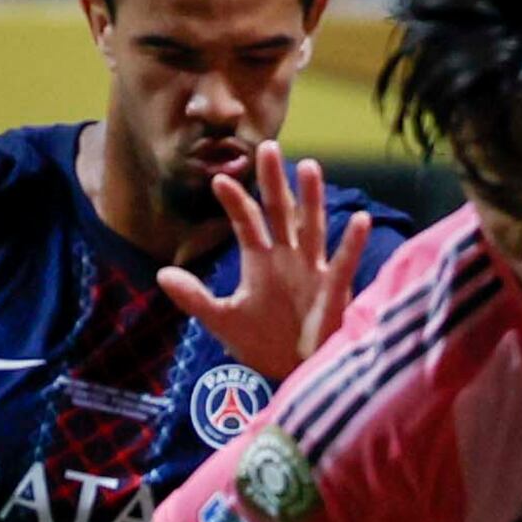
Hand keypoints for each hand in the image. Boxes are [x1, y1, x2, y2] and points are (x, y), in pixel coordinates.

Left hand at [163, 144, 374, 383]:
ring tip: (309, 166)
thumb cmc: (263, 345)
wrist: (294, 374)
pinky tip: (360, 218)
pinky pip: (344, 262)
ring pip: (312, 226)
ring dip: (312, 199)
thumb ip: (195, 298)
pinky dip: (352, 242)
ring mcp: (312, 270)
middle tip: (267, 147)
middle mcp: (287, 258)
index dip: (235, 202)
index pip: (246, 222)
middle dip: (274, 182)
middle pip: (280, 212)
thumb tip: (161, 275)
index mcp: (260, 261)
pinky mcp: (334, 290)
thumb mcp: (223, 320)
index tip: (219, 181)